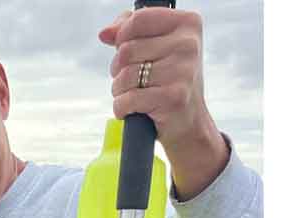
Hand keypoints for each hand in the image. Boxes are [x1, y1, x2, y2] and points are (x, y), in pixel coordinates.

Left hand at [99, 5, 226, 192]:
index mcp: (187, 23)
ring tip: (134, 95)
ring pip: (125, 76)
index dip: (122, 38)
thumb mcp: (156, 48)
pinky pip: (128, 100)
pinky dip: (122, 108)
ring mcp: (183, 71)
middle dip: (118, 69)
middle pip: (126, 50)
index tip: (127, 52)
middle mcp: (188, 44)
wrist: (188, 121)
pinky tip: (134, 110)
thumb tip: (105, 33)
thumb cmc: (167, 81)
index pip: (138, 20)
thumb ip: (130, 32)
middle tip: (131, 80)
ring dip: (119, 90)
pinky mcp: (173, 98)